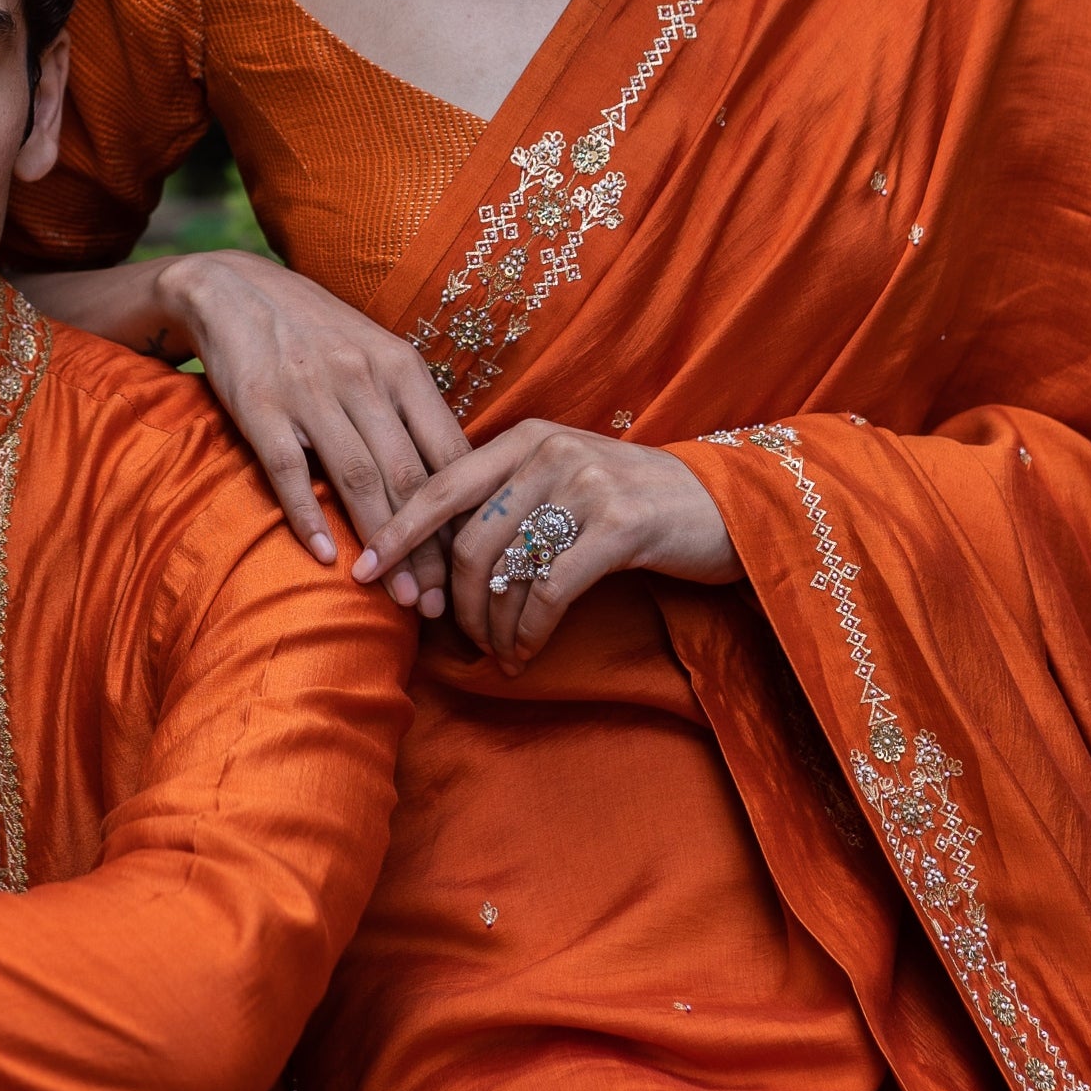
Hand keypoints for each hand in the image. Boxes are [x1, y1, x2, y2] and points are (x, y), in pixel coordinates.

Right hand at [160, 249, 471, 616]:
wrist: (232, 288)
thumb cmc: (315, 332)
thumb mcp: (376, 354)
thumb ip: (411, 409)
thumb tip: (455, 477)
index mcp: (401, 367)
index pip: (447, 451)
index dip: (465, 515)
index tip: (476, 565)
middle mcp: (362, 378)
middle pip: (409, 476)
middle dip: (430, 548)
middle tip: (442, 605)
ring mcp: (310, 393)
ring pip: (358, 479)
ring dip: (383, 545)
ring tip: (398, 598)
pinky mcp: (260, 407)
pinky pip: (289, 471)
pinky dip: (308, 517)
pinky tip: (325, 558)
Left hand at [352, 422, 738, 672]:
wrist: (726, 505)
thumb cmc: (635, 502)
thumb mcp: (566, 480)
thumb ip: (508, 497)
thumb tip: (435, 552)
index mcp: (526, 437)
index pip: (440, 484)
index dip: (397, 531)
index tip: (363, 571)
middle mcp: (550, 452)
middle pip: (467, 539)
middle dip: (449, 600)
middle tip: (451, 638)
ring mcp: (587, 485)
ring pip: (505, 569)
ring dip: (490, 626)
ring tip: (495, 653)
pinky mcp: (620, 526)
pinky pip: (549, 591)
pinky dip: (527, 631)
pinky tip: (525, 653)